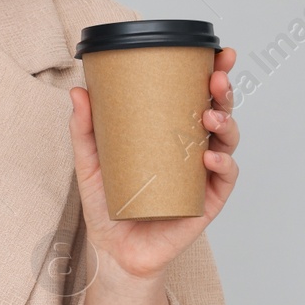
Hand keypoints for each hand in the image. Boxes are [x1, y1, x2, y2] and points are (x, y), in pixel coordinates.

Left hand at [67, 47, 240, 283]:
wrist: (113, 250)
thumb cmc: (108, 204)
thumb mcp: (90, 161)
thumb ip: (84, 128)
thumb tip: (78, 90)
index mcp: (172, 133)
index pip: (197, 97)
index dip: (214, 74)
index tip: (220, 53)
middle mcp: (193, 150)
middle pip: (219, 112)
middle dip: (224, 92)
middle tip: (216, 79)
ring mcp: (203, 175)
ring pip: (227, 141)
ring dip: (225, 124)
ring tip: (209, 117)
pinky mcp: (207, 202)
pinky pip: (223, 178)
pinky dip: (222, 164)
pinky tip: (209, 157)